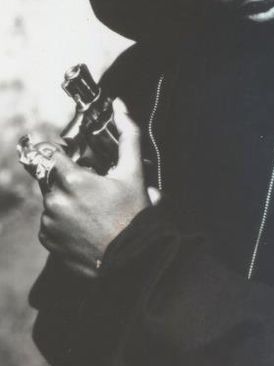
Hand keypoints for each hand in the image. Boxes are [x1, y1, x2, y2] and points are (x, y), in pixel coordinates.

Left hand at [39, 100, 148, 276]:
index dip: (58, 152)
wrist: (131, 260)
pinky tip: (86, 227)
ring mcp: (49, 222)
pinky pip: (50, 223)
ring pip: (51, 200)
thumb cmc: (133, 216)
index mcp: (71, 179)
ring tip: (93, 212)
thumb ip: (128, 135)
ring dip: (66, 201)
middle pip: (51, 178)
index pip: (47, 152)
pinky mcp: (48, 241)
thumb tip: (120, 105)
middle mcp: (54, 200)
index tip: (67, 156)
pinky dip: (64, 222)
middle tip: (93, 190)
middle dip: (69, 179)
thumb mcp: (134, 173)